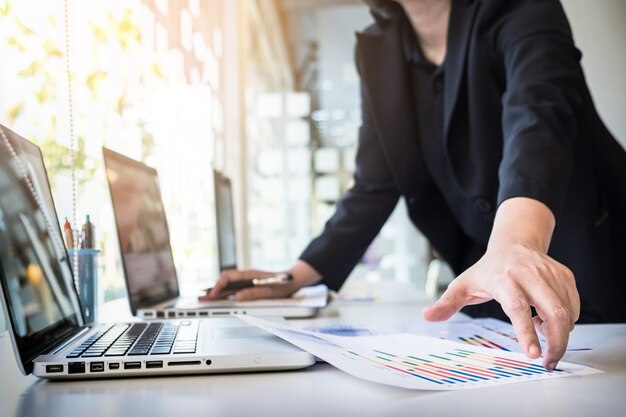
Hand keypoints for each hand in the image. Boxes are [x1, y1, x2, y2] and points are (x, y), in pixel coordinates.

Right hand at [199, 269, 299, 300]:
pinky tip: (220, 299)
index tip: (212, 296)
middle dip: (213, 289)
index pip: (228, 277)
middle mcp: (246, 275)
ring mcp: (247, 279)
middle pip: (225, 280)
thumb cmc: (282, 284)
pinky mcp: (249, 284)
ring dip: (218, 291)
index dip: (218, 287)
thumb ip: (254, 293)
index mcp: (249, 274)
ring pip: (228, 284)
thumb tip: (238, 297)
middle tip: (202, 299)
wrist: (292, 280)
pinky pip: (234, 287)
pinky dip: (225, 293)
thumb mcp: (270, 291)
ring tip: (207, 299)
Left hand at [423, 197, 579, 368]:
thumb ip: (447, 303)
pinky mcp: (565, 276)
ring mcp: (550, 274)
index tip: (533, 355)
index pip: (518, 308)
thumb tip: (427, 316)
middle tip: (549, 361)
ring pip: (567, 311)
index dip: (526, 333)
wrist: (514, 242)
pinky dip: (567, 320)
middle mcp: (530, 275)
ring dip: (560, 331)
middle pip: (554, 312)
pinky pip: (573, 305)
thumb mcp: (463, 284)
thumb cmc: (488, 269)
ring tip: (543, 333)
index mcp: (504, 279)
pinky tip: (549, 319)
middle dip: (557, 342)